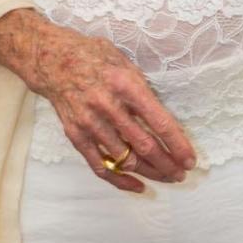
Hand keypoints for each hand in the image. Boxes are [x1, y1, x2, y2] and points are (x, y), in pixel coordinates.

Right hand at [0, 11, 196, 193]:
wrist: (52, 60)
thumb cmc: (94, 57)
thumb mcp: (125, 62)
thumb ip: (143, 90)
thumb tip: (165, 119)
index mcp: (126, 84)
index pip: (159, 122)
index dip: (177, 145)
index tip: (190, 159)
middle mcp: (108, 106)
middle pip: (144, 145)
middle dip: (167, 164)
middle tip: (182, 174)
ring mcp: (90, 123)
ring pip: (125, 159)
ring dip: (149, 172)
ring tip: (166, 177)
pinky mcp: (76, 134)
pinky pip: (100, 165)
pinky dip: (120, 179)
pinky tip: (137, 185)